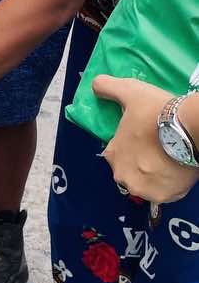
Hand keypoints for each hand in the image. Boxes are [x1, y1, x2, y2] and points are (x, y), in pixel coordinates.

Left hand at [93, 75, 198, 205]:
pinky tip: (175, 167)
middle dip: (140, 161)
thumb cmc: (157, 112)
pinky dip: (168, 182)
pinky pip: (165, 190)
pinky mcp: (166, 197)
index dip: (130, 143)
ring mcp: (145, 190)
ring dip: (153, 174)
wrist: (190, 130)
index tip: (143, 135)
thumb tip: (94, 85)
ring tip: (167, 156)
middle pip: (130, 169)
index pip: (116, 152)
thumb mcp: (130, 92)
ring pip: (147, 182)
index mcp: (113, 156)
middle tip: (157, 146)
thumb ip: (107, 87)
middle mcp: (124, 177)